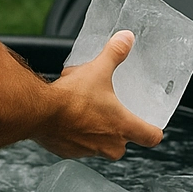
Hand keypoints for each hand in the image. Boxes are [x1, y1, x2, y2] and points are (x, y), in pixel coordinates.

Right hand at [35, 31, 163, 158]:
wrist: (39, 112)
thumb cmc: (71, 98)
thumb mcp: (98, 70)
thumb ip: (115, 54)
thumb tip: (126, 39)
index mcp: (123, 127)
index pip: (152, 137)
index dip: (153, 129)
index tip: (150, 124)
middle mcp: (109, 144)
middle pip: (124, 141)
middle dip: (118, 127)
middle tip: (110, 110)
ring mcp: (89, 151)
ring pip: (100, 144)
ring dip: (95, 130)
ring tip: (85, 109)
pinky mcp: (69, 152)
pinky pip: (78, 145)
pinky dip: (75, 134)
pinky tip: (67, 118)